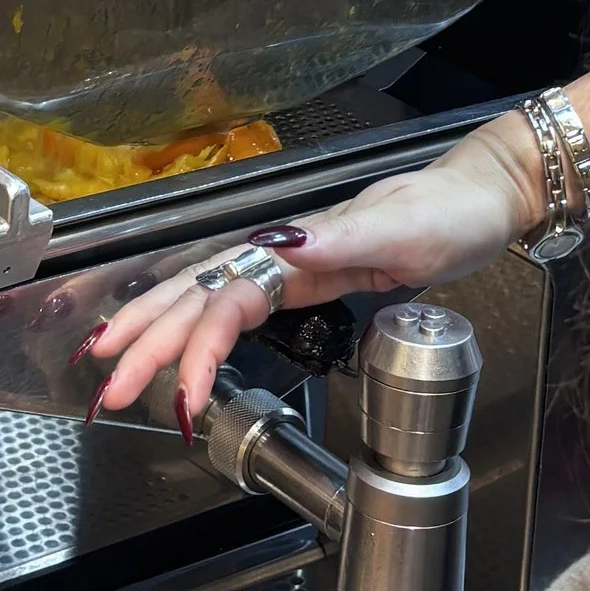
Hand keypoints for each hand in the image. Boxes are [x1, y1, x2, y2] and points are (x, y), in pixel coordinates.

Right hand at [85, 119, 548, 420]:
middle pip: (200, 296)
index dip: (197, 345)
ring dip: (161, 336)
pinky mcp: (308, 280)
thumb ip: (343, 239)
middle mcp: (286, 253)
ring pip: (210, 301)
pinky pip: (238, 307)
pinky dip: (200, 329)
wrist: (481, 198)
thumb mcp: (403, 226)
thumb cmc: (448, 211)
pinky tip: (179, 347)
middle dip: (149, 342)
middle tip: (108, 387)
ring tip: (116, 369)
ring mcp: (293, 266)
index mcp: (299, 244)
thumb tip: (282, 246)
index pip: (228, 298)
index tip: (181, 392)